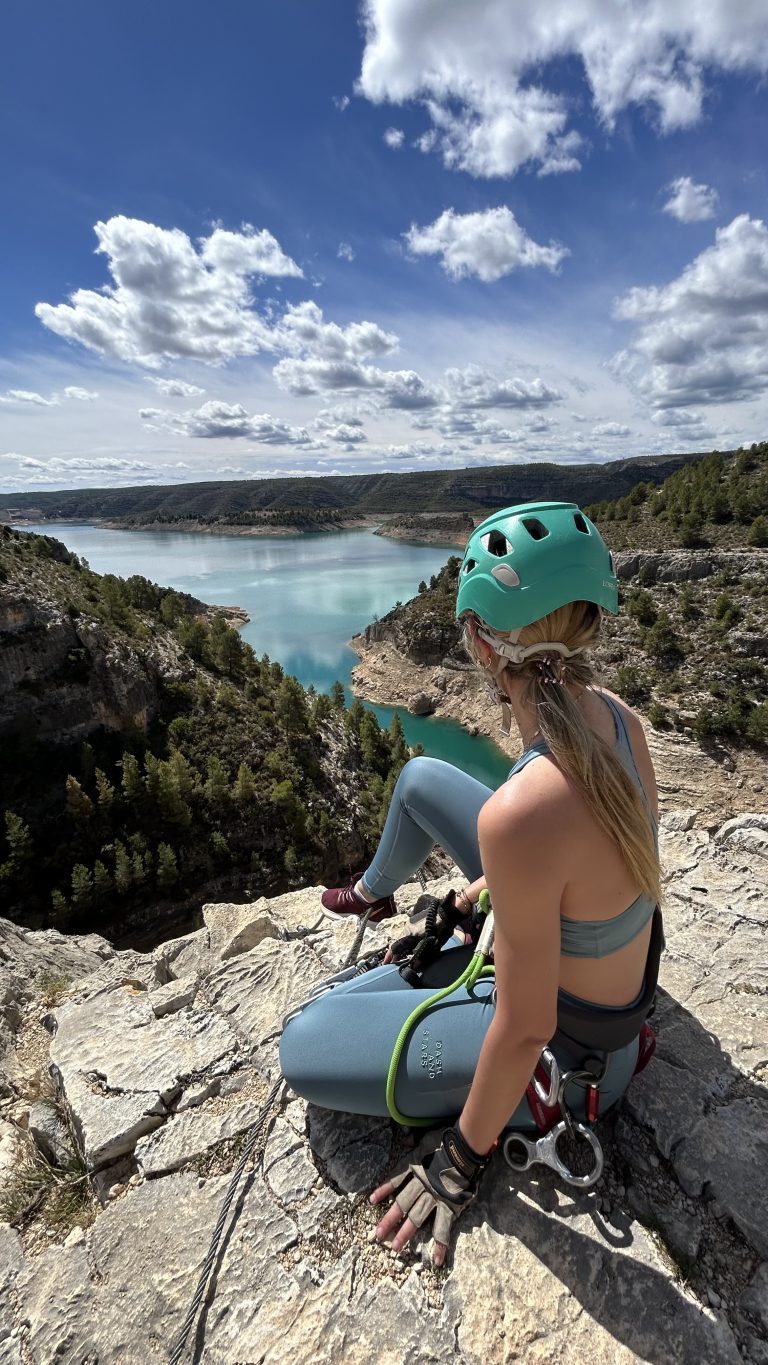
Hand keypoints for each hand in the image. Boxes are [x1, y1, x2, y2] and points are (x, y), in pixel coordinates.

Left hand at [369, 1126, 488, 1265]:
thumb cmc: (447, 1140)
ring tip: (394, 1249)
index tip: (371, 1201)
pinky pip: (443, 1227)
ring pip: (416, 1218)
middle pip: (402, 1204)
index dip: (384, 1190)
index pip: (395, 1180)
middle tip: (377, 1236)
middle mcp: (421, 1185)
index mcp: (415, 1168)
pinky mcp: (449, 1206)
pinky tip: (435, 1260)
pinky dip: (440, 1243)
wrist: (464, 1148)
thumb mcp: (426, 1137)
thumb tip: (405, 1138)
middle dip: (389, 1221)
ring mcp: (434, 1197)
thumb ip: (414, 1140)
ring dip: (405, 1233)